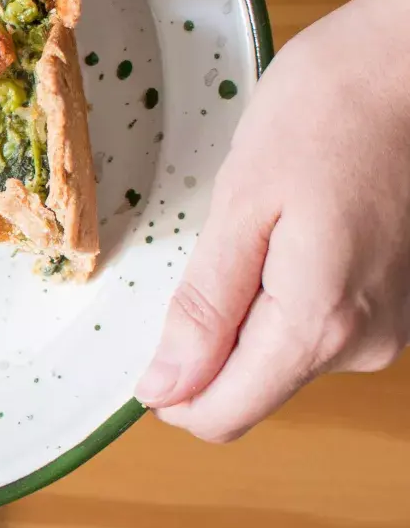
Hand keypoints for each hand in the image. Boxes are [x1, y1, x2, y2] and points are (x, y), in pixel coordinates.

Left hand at [135, 0, 409, 440]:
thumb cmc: (327, 112)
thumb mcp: (242, 204)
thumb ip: (204, 307)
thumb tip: (164, 388)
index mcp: (318, 323)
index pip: (224, 414)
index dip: (170, 392)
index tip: (144, 346)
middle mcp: (366, 344)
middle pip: (252, 384)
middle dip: (212, 336)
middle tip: (224, 242)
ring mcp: (392, 325)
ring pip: (284, 352)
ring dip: (253, 305)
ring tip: (270, 223)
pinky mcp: (401, 303)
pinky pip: (321, 321)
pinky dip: (290, 288)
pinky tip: (299, 226)